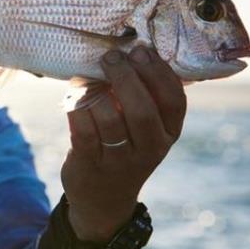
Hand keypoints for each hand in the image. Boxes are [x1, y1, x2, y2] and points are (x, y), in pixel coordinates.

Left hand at [60, 45, 186, 242]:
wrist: (103, 199)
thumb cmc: (126, 148)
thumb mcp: (147, 129)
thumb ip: (146, 96)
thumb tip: (131, 49)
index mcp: (169, 133)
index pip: (174, 100)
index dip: (157, 72)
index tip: (140, 51)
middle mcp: (150, 149)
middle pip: (142, 110)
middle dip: (126, 77)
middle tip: (111, 57)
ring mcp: (120, 159)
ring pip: (109, 118)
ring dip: (97, 90)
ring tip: (90, 75)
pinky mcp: (90, 163)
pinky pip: (83, 129)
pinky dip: (78, 106)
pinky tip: (76, 94)